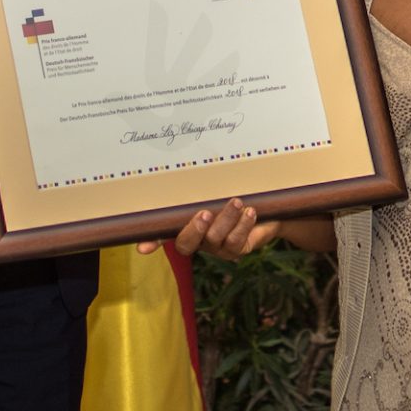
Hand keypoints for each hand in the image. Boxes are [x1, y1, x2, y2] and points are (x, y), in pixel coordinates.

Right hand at [138, 198, 279, 261]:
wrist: (268, 209)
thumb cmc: (236, 194)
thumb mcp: (218, 189)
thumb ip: (202, 185)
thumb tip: (188, 161)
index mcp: (187, 224)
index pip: (163, 235)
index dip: (153, 241)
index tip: (142, 247)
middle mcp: (198, 239)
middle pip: (185, 244)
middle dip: (194, 230)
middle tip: (204, 213)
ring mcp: (216, 247)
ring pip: (214, 239)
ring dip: (225, 219)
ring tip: (236, 201)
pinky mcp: (237, 249)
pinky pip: (236, 241)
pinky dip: (243, 224)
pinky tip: (250, 211)